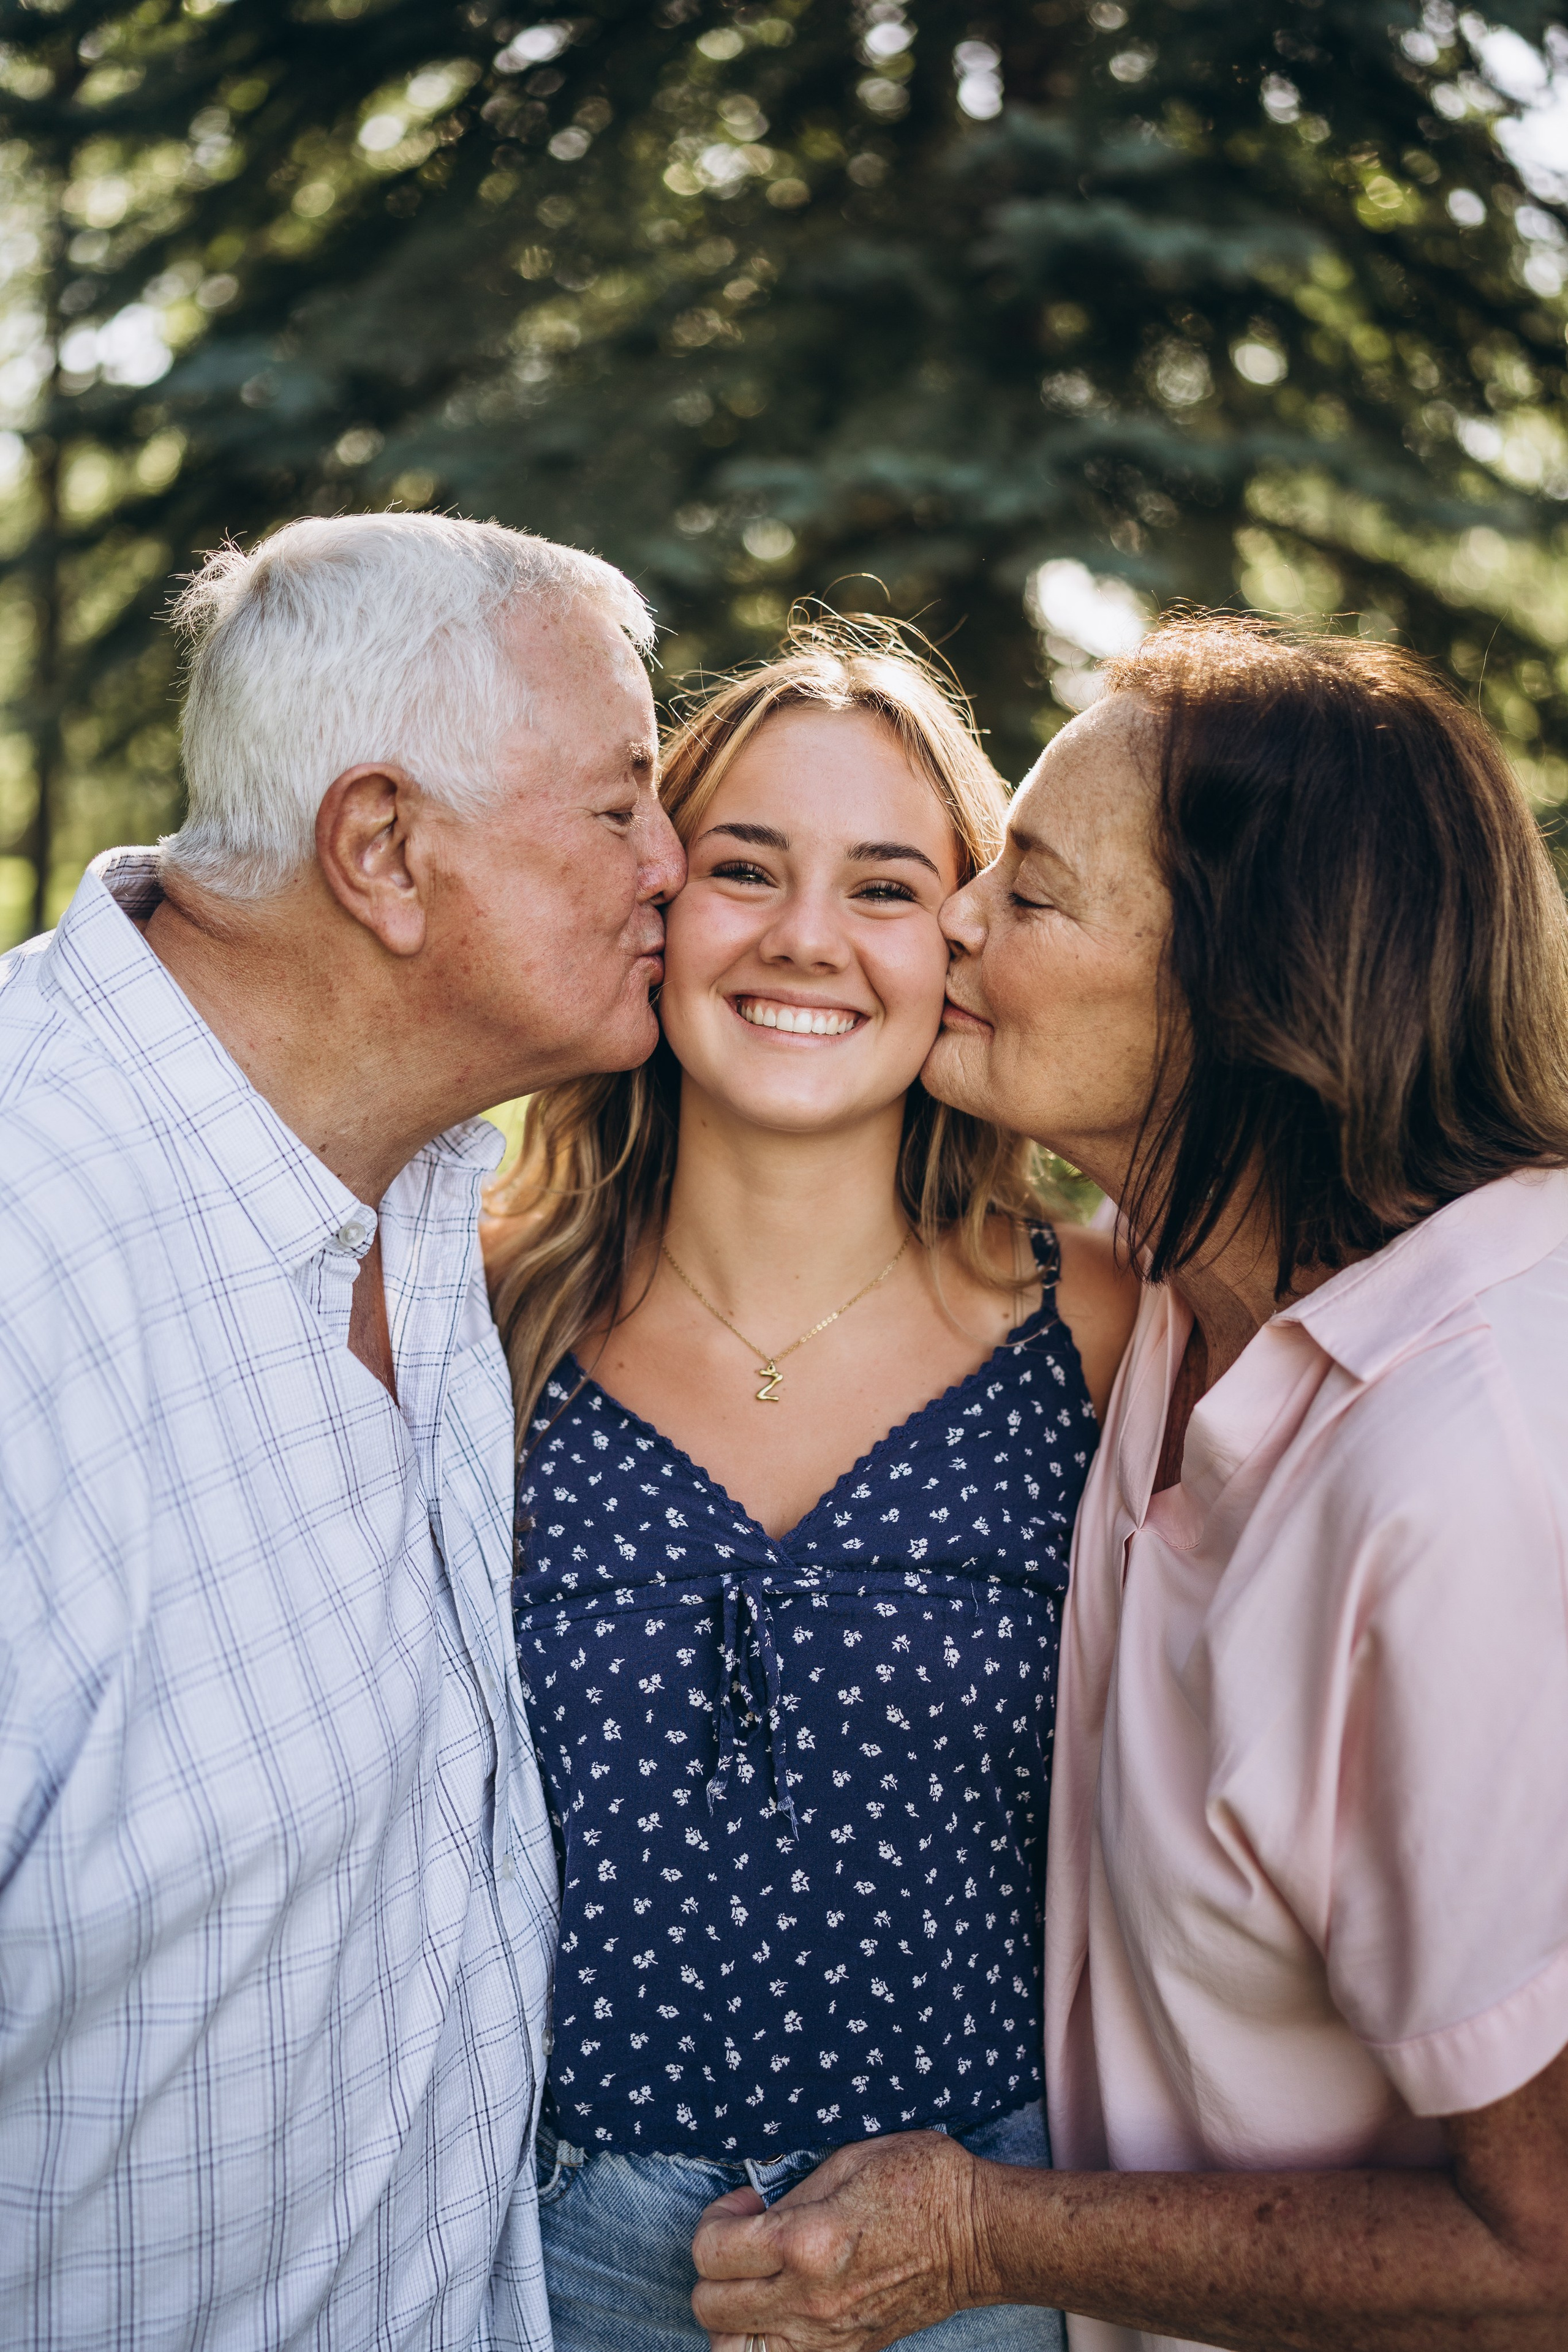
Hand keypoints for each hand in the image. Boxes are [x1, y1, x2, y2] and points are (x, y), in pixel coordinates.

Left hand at [690, 2127, 989, 2351]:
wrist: (979, 2237)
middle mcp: (809, 2300)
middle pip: (710, 2306)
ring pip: (734, 2351)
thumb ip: (791, 2193)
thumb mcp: (849, 2160)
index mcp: (807, 2241)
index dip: (714, 2219)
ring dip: (728, 2316)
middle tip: (744, 2237)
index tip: (743, 2202)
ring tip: (752, 2282)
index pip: (712, 2251)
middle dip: (712, 2267)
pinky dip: (763, 2343)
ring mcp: (827, 2336)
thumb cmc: (922, 2181)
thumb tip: (755, 2213)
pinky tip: (778, 2310)